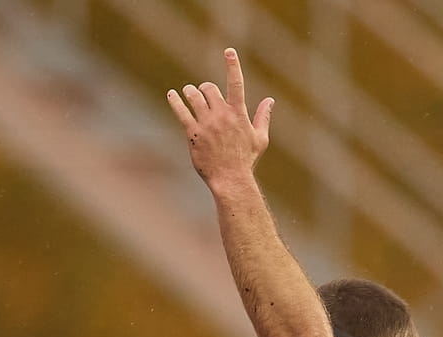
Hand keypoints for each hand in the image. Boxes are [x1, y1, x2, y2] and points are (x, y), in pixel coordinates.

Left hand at [166, 50, 272, 186]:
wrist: (231, 180)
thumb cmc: (246, 160)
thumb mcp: (259, 138)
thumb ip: (263, 117)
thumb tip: (270, 100)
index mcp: (238, 114)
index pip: (236, 83)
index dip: (233, 65)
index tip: (229, 51)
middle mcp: (222, 115)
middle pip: (209, 88)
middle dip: (205, 88)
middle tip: (203, 92)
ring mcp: (206, 124)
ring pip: (194, 96)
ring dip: (190, 91)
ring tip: (188, 92)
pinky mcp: (192, 133)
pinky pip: (181, 111)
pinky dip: (175, 100)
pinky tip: (172, 94)